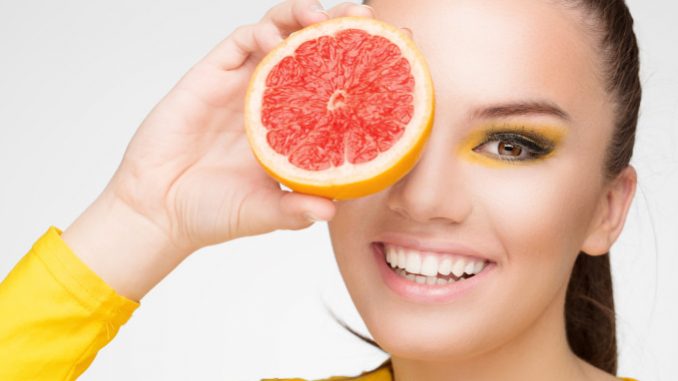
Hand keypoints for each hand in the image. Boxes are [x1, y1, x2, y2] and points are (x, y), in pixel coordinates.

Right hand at [62, 0, 376, 299]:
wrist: (157, 211)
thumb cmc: (212, 212)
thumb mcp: (263, 214)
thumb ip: (294, 211)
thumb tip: (332, 210)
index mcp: (292, 129)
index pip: (334, 87)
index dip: (362, 67)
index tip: (395, 54)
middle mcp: (272, 100)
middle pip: (311, 49)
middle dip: (338, 27)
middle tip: (365, 17)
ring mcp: (243, 85)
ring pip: (277, 33)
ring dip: (301, 17)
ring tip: (322, 18)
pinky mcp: (211, 76)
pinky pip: (240, 42)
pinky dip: (260, 35)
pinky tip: (275, 42)